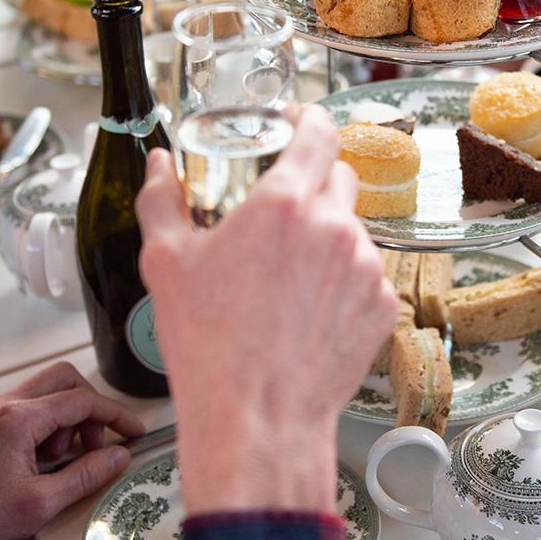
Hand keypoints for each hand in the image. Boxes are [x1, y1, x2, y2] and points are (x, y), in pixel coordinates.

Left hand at [0, 362, 143, 539]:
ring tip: (61, 459)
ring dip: (65, 418)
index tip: (135, 433)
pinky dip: (44, 424)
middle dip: (89, 409)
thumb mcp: (40, 503)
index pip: (83, 402)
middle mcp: (5, 404)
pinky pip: (25, 407)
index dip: (116, 416)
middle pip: (64, 380)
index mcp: (21, 418)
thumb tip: (118, 457)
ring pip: (44, 392)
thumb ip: (86, 475)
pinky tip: (40, 460)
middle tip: (96, 445)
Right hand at [136, 104, 398, 514]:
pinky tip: (307, 308)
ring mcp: (365, 266)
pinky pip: (366, 273)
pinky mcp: (382, 304)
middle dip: (311, 180)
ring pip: (351, 227)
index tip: (296, 125)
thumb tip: (158, 164)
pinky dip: (342, 280)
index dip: (308, 120)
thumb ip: (162, 199)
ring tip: (286, 276)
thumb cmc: (209, 346)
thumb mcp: (166, 263)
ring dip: (325, 236)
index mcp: (283, 204)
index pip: (320, 130)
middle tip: (279, 210)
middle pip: (338, 175)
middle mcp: (334, 226)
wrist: (256, 419)